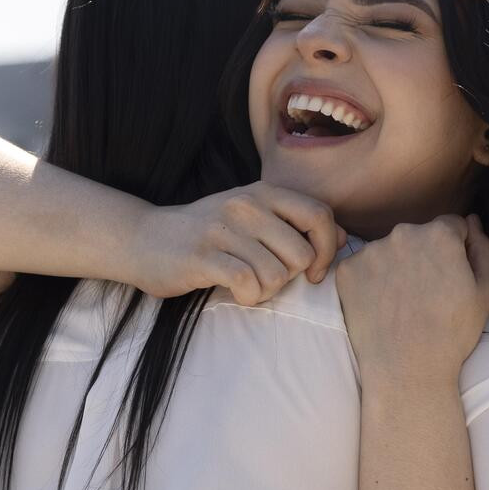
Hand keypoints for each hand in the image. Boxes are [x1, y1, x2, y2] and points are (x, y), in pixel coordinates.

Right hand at [126, 182, 347, 304]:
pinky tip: (234, 291)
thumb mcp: (253, 217)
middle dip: (289, 277)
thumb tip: (344, 233)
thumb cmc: (206, 234)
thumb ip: (295, 222)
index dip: (327, 249)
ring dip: (265, 290)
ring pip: (275, 274)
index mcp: (263, 193)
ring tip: (245, 283)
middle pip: (300, 254)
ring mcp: (223, 229)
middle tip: (264, 276)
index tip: (313, 272)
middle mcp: (246, 204)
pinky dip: (247, 296)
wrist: (144, 239)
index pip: (320, 216)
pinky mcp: (203, 256)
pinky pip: (247, 284)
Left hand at [335, 214, 488, 386]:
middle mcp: (403, 233)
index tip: (451, 277)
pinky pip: (363, 268)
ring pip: (389, 251)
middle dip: (425, 256)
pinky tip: (382, 307)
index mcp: (440, 234)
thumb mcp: (485, 292)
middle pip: (418, 236)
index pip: (451, 226)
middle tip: (426, 295)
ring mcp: (371, 251)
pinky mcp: (347, 271)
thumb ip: (482, 249)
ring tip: (403, 304)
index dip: (455, 251)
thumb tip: (473, 221)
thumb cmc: (451, 334)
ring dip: (396, 267)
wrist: (405, 369)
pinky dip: (370, 282)